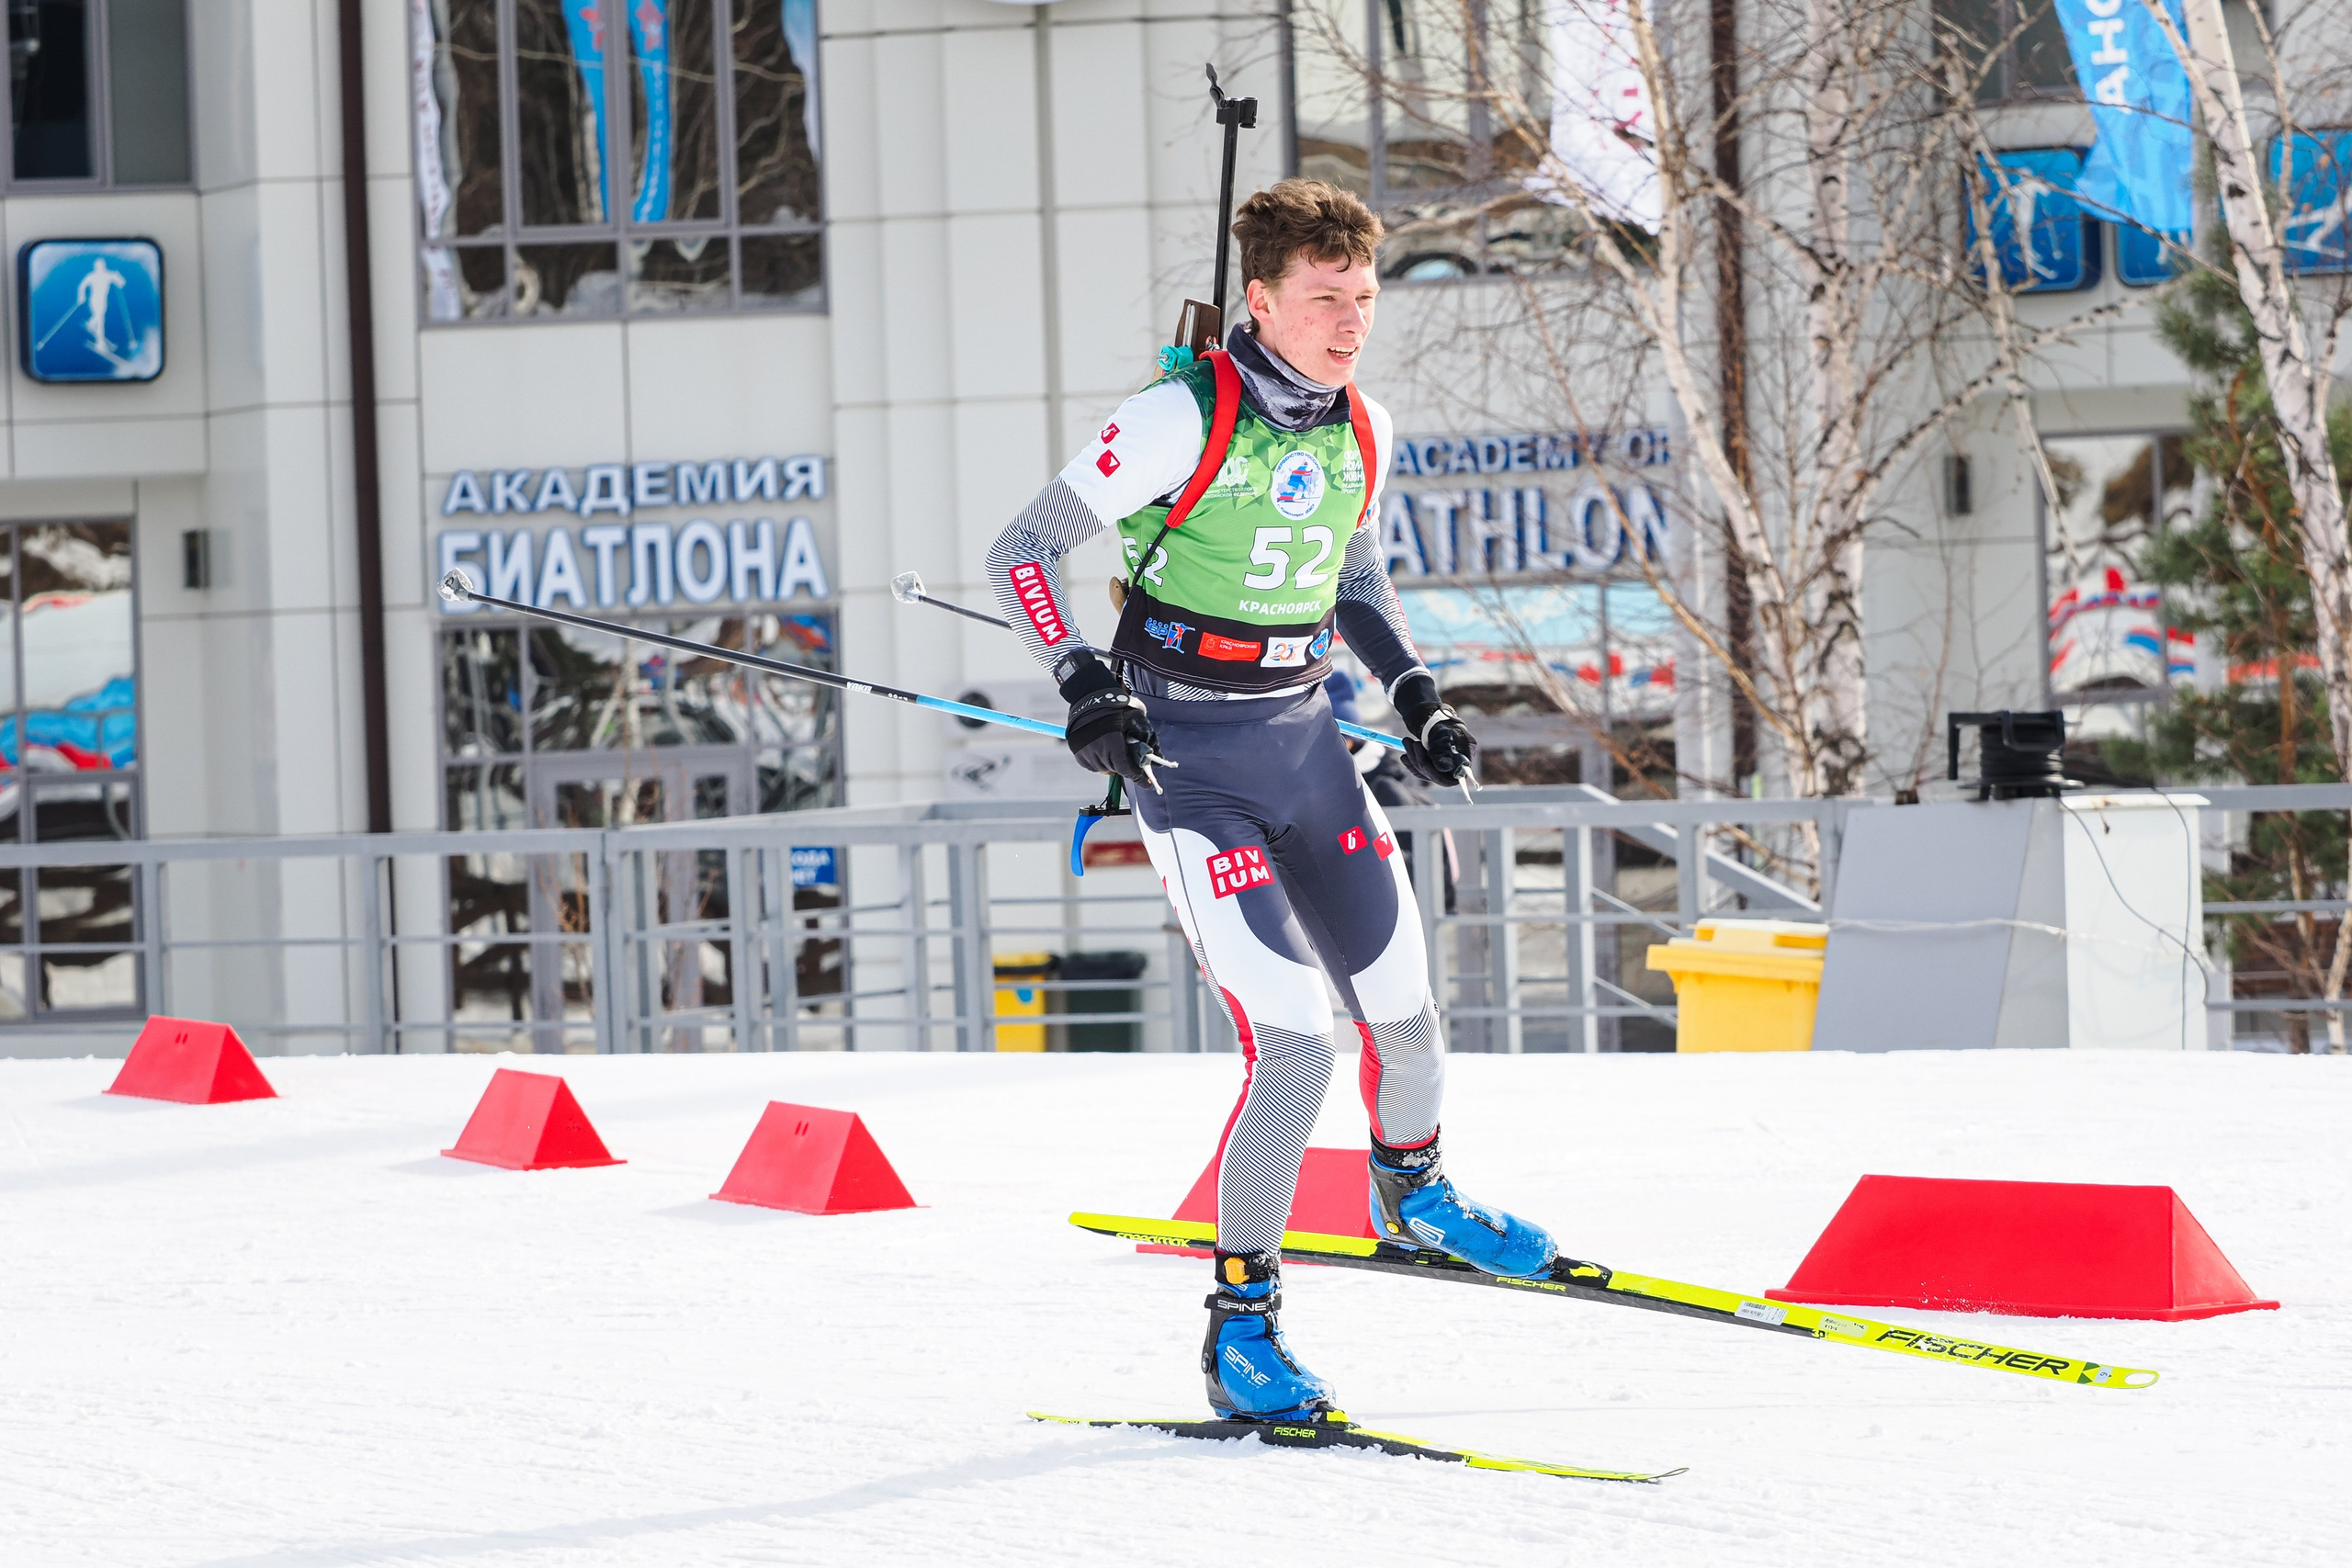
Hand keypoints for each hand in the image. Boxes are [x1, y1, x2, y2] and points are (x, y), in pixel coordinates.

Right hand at [1060, 656, 1175, 790]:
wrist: (1090, 695)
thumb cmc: (1116, 706)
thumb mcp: (1137, 718)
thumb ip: (1147, 738)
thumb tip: (1158, 756)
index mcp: (1112, 744)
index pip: (1126, 769)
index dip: (1137, 777)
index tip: (1146, 783)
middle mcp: (1097, 751)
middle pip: (1114, 769)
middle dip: (1125, 767)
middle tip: (1132, 764)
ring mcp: (1085, 752)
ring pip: (1102, 768)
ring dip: (1111, 764)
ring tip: (1115, 752)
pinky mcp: (1077, 750)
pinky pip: (1090, 764)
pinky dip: (1098, 761)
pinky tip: (1103, 751)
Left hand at [1390, 673, 1474, 788]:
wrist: (1433, 717)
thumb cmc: (1441, 723)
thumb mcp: (1442, 736)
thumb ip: (1443, 752)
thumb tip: (1444, 768)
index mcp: (1465, 755)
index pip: (1455, 776)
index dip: (1438, 775)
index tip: (1423, 764)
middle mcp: (1457, 763)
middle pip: (1439, 776)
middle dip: (1420, 761)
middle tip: (1410, 743)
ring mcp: (1446, 766)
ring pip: (1427, 773)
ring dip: (1413, 759)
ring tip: (1406, 741)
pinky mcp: (1434, 766)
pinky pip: (1421, 771)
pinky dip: (1412, 763)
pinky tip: (1404, 756)